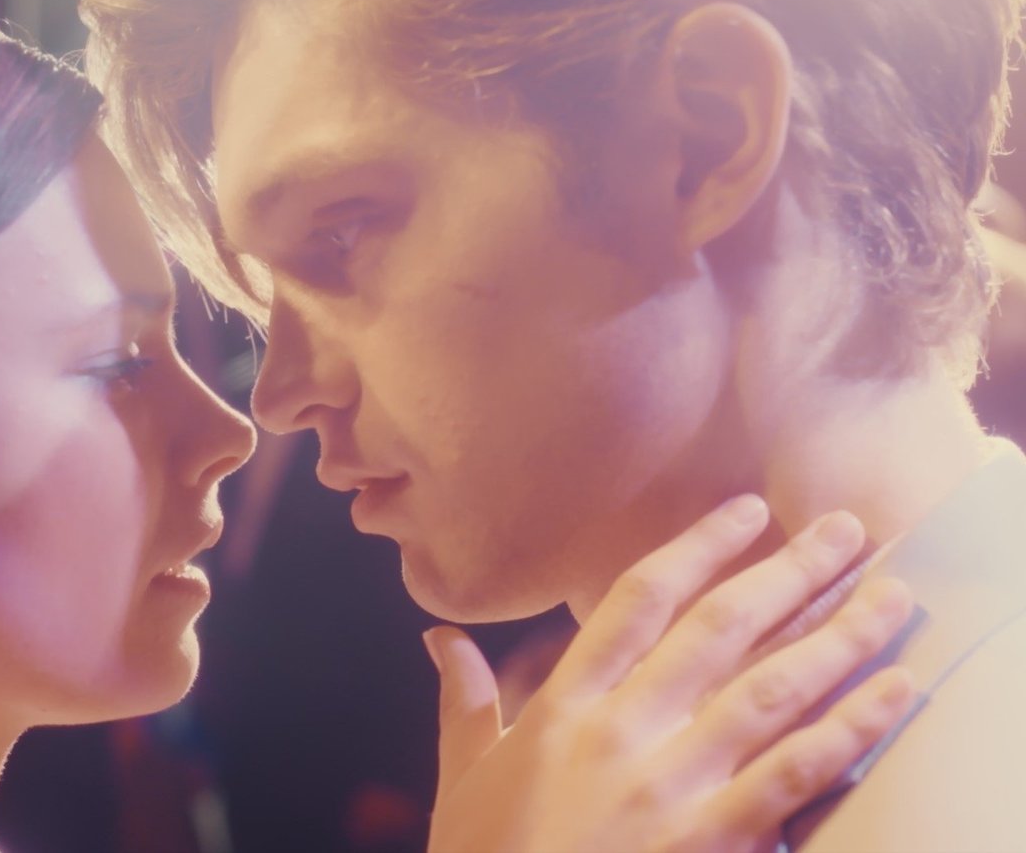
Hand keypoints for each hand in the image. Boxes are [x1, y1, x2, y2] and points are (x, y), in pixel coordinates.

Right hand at [425, 497, 915, 852]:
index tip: (747, 512)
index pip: (638, 603)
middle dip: (789, 574)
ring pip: (770, 691)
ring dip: (837, 637)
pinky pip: (796, 774)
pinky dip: (851, 728)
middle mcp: (622, 732)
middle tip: (845, 530)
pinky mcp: (711, 840)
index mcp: (562, 708)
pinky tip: (894, 689)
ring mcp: (671, 786)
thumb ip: (465, 700)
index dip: (697, 549)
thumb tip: (439, 637)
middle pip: (719, 630)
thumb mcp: (465, 775)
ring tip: (890, 596)